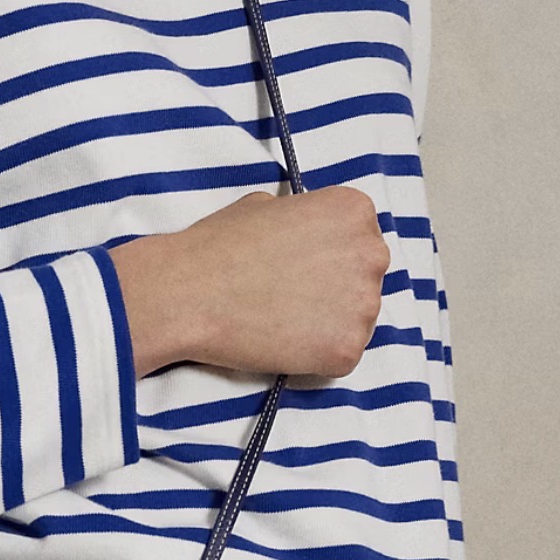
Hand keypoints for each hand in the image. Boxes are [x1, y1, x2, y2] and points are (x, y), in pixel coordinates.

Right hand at [110, 186, 389, 377]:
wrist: (188, 293)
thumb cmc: (219, 246)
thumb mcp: (266, 205)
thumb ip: (304, 219)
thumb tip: (311, 237)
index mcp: (354, 211)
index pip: (360, 235)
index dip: (328, 252)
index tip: (302, 262)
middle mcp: (371, 254)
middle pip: (365, 276)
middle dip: (335, 286)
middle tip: (290, 293)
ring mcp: (364, 306)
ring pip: (356, 318)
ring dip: (327, 321)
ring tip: (281, 316)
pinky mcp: (348, 350)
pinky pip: (341, 354)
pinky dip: (316, 354)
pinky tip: (282, 340)